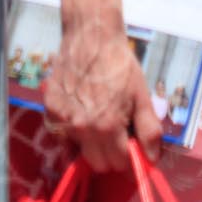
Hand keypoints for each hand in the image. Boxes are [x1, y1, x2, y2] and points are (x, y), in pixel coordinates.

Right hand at [43, 12, 162, 170]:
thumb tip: (152, 158)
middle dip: (110, 157)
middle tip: (117, 137)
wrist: (91, 37)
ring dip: (90, 146)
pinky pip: (61, 137)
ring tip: (99, 122)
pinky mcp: (49, 110)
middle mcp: (82, 128)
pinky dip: (72, 133)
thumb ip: (149, 130)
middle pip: (97, 164)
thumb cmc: (120, 65)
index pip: (118, 164)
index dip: (128, 158)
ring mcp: (62, 120)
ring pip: (77, 152)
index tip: (131, 146)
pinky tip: (82, 116)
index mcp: (107, 126)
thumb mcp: (142, 96)